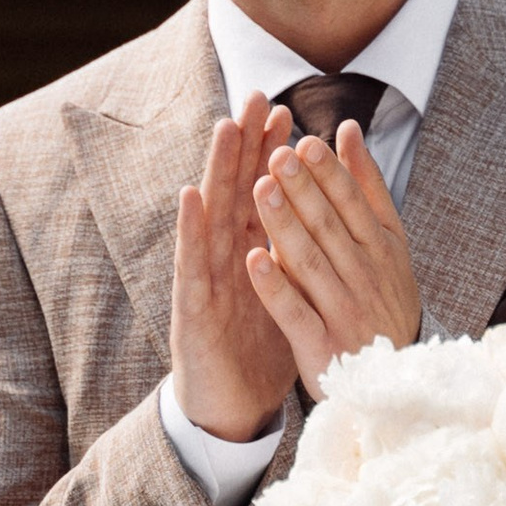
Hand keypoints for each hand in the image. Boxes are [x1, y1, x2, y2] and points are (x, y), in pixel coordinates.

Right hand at [172, 96, 300, 441]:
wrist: (228, 407)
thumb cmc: (254, 349)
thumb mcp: (283, 294)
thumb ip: (292, 255)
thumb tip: (313, 220)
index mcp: (248, 254)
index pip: (262, 196)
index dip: (272, 157)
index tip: (287, 113)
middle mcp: (224, 259)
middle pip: (235, 194)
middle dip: (245, 147)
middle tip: (255, 98)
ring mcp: (205, 280)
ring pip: (212, 219)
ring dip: (217, 172)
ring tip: (224, 129)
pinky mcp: (192, 310)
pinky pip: (193, 267)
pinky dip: (191, 231)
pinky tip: (192, 198)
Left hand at [248, 119, 422, 399]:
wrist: (395, 379)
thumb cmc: (382, 298)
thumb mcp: (388, 242)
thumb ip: (367, 187)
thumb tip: (349, 129)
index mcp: (382, 248)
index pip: (354, 203)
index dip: (330, 173)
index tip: (305, 142)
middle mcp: (366, 277)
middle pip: (331, 227)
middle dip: (304, 190)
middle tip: (277, 155)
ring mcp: (345, 311)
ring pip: (310, 262)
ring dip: (285, 226)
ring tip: (260, 191)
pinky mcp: (323, 346)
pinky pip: (295, 312)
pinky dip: (275, 286)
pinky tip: (253, 260)